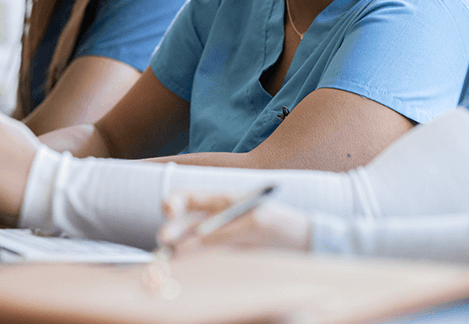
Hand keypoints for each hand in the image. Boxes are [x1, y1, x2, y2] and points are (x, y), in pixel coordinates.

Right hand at [158, 192, 311, 254]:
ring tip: (172, 262)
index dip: (174, 202)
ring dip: (177, 253)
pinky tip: (186, 271)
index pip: (189, 197)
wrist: (303, 245)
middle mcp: (215, 219)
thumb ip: (227, 231)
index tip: (170, 212)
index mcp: (223, 201)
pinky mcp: (223, 258)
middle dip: (170, 231)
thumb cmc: (284, 225)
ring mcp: (218, 240)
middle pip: (183, 224)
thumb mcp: (258, 223)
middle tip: (164, 244)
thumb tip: (195, 241)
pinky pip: (202, 261)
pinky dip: (191, 266)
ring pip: (188, 246)